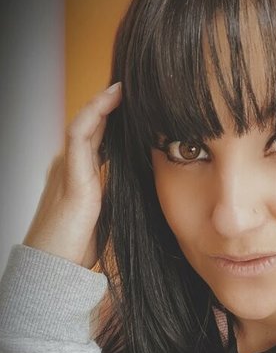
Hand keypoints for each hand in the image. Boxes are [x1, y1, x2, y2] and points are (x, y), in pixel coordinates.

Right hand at [22, 82, 121, 269]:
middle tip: (134, 88)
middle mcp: (69, 166)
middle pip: (91, 126)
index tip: (137, 109)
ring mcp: (67, 167)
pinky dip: (96, 111)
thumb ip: (116, 198)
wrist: (55, 267)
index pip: (98, 140)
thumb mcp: (105, 217)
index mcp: (78, 177)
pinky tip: (113, 97)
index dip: (114, 122)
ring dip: (104, 101)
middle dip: (111, 107)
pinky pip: (79, 131)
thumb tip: (143, 190)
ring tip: (124, 86)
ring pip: (84, 122)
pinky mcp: (70, 173)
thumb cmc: (77, 248)